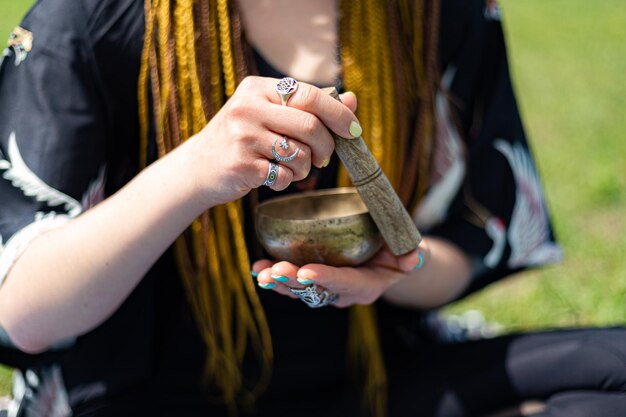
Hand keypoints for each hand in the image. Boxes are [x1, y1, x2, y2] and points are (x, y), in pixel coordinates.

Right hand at [180, 76, 359, 207]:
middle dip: (326, 147)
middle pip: (310, 126)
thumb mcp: (269, 114)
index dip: (338, 114)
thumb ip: (308, 107)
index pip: (310, 95)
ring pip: (300, 154)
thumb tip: (352, 100)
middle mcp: (248, 108)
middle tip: (323, 158)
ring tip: (292, 168)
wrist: (197, 168)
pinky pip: (284, 175)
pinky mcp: (241, 165)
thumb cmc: (241, 139)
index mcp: (258, 89)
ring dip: (305, 168)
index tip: (354, 130)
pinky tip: (273, 177)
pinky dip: (287, 180)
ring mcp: (243, 136)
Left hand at [252, 243, 428, 307]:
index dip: (326, 278)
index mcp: (367, 285)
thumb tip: (411, 260)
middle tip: (275, 271)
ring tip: (262, 272)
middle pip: (317, 290)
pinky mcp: (316, 283)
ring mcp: (328, 290)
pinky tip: (258, 269)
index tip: (306, 271)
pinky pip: (294, 283)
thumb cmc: (400, 249)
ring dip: (280, 281)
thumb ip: (413, 253)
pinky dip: (276, 276)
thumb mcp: (413, 249)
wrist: (391, 261)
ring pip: (301, 290)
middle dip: (294, 281)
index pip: (345, 282)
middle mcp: (344, 293)